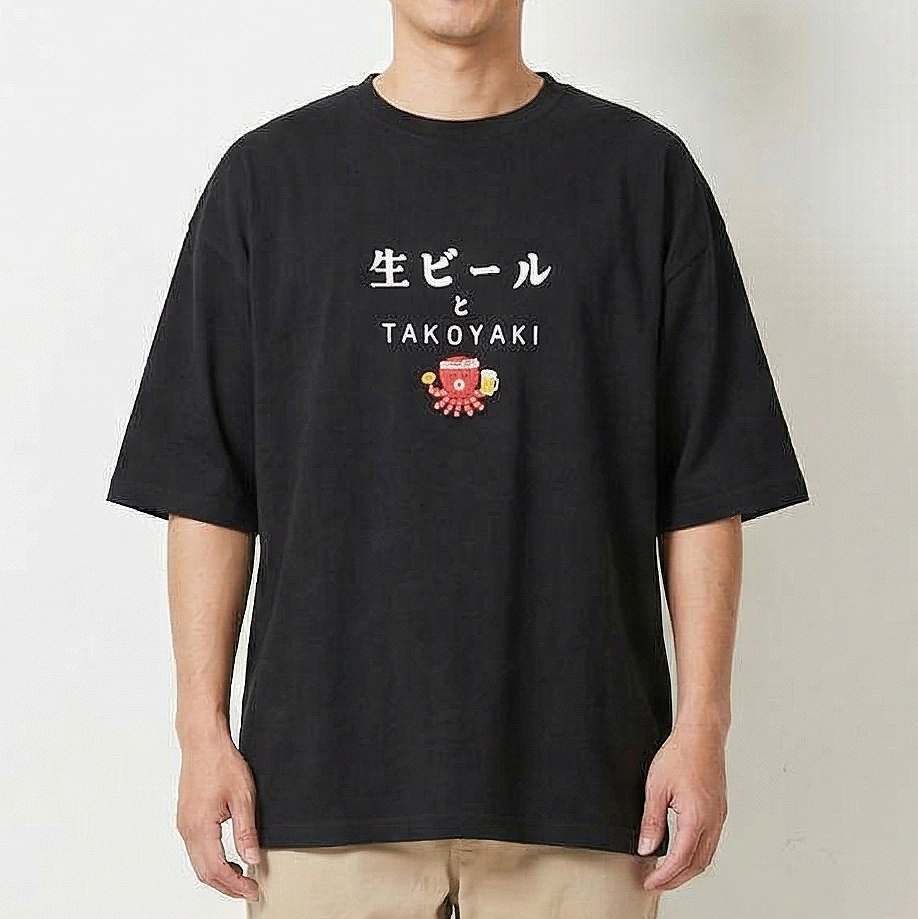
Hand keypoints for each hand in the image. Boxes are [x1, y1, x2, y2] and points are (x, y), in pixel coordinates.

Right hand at [176, 736, 260, 900]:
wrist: (203, 743)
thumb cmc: (220, 763)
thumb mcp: (242, 797)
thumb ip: (246, 831)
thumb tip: (252, 858)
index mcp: (200, 827)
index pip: (217, 870)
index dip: (236, 885)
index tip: (252, 889)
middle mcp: (187, 830)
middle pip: (204, 873)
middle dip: (227, 885)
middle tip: (249, 888)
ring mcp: (184, 825)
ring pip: (199, 863)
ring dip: (219, 875)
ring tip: (242, 875)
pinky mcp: (186, 819)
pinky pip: (196, 850)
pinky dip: (211, 861)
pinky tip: (227, 858)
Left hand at [638, 724, 727, 890]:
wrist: (702, 735)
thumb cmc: (680, 754)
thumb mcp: (656, 787)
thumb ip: (651, 821)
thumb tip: (645, 848)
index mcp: (697, 818)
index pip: (680, 860)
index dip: (664, 876)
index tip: (649, 882)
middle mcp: (713, 821)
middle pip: (697, 865)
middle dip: (676, 879)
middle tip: (656, 883)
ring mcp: (719, 816)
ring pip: (706, 855)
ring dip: (687, 869)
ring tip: (667, 872)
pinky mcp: (719, 810)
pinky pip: (710, 842)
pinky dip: (696, 854)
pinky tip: (682, 851)